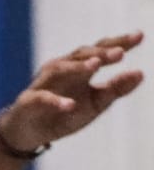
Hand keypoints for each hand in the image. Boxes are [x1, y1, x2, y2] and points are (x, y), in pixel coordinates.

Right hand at [0, 31, 143, 154]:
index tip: (139, 36)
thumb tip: (140, 74)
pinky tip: (70, 105)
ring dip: (77, 67)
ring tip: (95, 66)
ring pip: (60, 69)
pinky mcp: (28, 101)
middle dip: (99, 53)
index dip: (119, 43)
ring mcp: (43, 83)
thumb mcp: (95, 104)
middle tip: (119, 53)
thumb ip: (115, 89)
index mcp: (79, 68)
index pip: (100, 50)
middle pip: (81, 54)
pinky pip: (42, 98)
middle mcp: (61, 69)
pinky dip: (55, 101)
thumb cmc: (64, 114)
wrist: (29, 133)